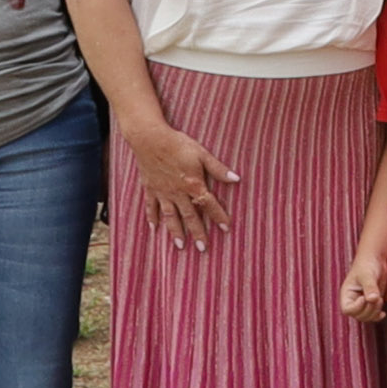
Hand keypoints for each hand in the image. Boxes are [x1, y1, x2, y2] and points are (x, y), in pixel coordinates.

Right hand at [129, 122, 233, 247]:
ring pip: (170, 216)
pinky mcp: (150, 188)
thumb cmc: (178, 144)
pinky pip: (151, 206)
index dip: (219, 216)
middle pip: (189, 216)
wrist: (150, 139)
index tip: (226, 229)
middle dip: (197, 233)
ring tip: (180, 246)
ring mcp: (162, 192)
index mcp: (193, 184)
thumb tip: (237, 179)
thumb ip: (218, 169)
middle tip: (202, 249)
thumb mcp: (202, 154)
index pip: (209, 204)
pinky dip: (152, 218)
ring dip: (175, 232)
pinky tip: (154, 229)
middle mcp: (178, 192)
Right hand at [340, 251, 386, 326]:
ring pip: (366, 317)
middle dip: (369, 309)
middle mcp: (353, 300)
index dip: (357, 307)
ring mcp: (363, 303)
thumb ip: (370, 287)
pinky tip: (383, 313)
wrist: (375, 260)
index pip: (347, 310)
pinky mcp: (372, 303)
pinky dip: (378, 316)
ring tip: (380, 299)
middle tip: (378, 298)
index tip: (364, 298)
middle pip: (358, 316)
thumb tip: (372, 299)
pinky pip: (373, 316)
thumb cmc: (367, 265)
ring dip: (375, 312)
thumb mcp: (368, 275)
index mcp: (347, 294)